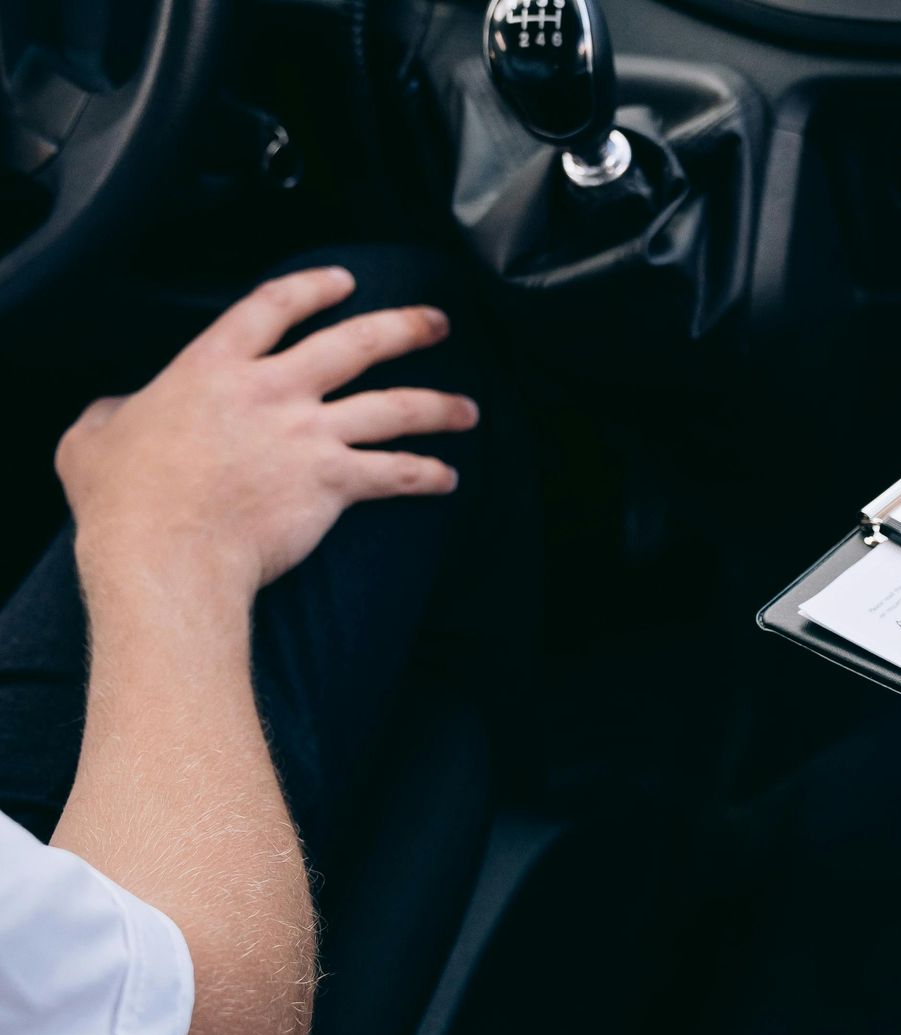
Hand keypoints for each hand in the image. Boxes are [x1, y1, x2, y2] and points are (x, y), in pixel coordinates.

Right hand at [56, 266, 477, 602]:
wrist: (166, 552)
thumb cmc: (126, 501)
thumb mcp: (95, 436)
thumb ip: (115, 411)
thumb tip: (117, 411)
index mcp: (215, 367)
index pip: (273, 306)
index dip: (313, 288)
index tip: (344, 281)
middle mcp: (272, 391)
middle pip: (357, 343)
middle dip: (406, 328)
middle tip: (437, 323)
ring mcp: (308, 434)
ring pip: (395, 406)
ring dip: (440, 406)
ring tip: (469, 409)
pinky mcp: (333, 481)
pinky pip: (395, 472)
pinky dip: (427, 475)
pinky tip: (448, 478)